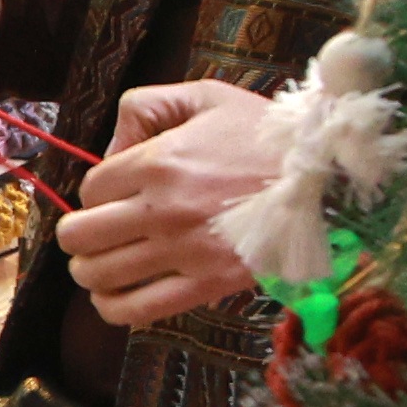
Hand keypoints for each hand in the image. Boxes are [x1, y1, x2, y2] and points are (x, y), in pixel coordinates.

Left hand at [56, 75, 280, 327]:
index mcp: (158, 162)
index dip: (95, 192)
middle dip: (79, 234)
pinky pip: (136, 310)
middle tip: (97, 232)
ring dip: (90, 270)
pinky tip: (114, 296)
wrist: (327, 173)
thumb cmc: (266, 133)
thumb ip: (145, 107)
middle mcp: (162, 209)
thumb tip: (111, 151)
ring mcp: (183, 251)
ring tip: (103, 263)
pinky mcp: (206, 285)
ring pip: (98, 274)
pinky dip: (112, 307)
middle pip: (79, 236)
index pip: (89, 189)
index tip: (115, 194)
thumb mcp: (205, 96)